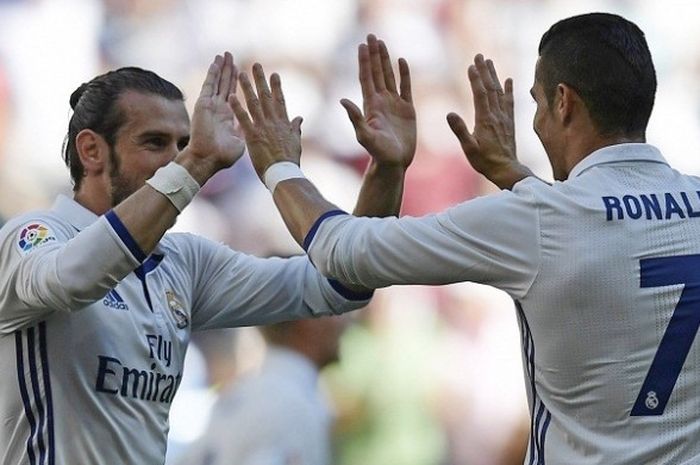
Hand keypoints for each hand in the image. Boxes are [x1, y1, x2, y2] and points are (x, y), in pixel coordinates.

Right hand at [180, 52, 246, 184]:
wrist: (208, 159)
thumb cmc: (223, 155)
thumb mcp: (240, 141)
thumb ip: (246, 129)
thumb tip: (257, 125)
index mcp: (227, 117)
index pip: (233, 95)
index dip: (237, 83)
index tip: (242, 71)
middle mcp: (218, 109)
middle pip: (225, 85)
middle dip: (228, 71)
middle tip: (231, 56)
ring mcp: (210, 105)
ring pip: (217, 82)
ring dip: (221, 68)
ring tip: (224, 55)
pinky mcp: (203, 104)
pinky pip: (209, 85)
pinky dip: (212, 74)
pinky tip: (216, 63)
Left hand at [229, 64, 302, 179]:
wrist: (283, 173)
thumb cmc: (289, 161)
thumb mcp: (295, 142)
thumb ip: (295, 128)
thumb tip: (299, 118)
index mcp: (284, 123)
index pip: (280, 100)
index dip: (276, 86)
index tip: (274, 74)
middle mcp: (273, 121)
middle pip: (266, 96)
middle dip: (260, 80)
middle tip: (255, 65)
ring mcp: (263, 127)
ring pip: (254, 103)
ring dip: (246, 88)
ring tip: (240, 74)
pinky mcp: (253, 136)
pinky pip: (243, 119)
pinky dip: (237, 107)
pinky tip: (231, 96)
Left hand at [341, 34, 415, 169]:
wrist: (394, 163)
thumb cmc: (378, 153)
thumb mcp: (364, 136)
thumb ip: (355, 118)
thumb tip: (343, 100)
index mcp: (370, 105)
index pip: (366, 77)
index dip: (364, 61)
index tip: (362, 44)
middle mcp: (381, 101)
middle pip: (377, 72)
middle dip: (374, 54)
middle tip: (371, 36)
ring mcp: (394, 104)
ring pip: (389, 76)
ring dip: (386, 60)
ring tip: (382, 43)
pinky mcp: (407, 110)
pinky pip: (405, 87)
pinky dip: (404, 74)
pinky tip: (401, 61)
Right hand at [447, 55, 532, 189]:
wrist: (506, 170)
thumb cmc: (484, 161)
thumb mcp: (468, 148)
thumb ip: (460, 130)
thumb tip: (449, 114)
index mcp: (485, 120)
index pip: (480, 94)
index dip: (476, 79)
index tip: (471, 65)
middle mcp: (496, 115)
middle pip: (490, 88)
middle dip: (484, 71)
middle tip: (480, 56)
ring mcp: (504, 118)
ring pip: (499, 92)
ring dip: (494, 76)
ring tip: (490, 62)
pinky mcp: (509, 122)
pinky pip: (509, 102)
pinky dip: (509, 90)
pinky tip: (508, 80)